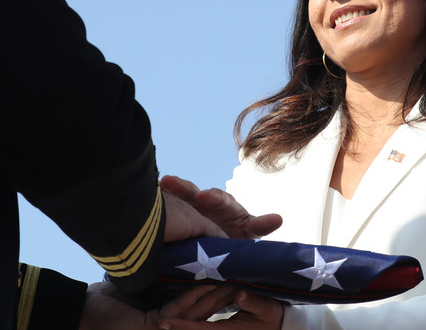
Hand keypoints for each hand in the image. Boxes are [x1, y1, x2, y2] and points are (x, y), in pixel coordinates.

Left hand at [80, 282, 235, 329]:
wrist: (84, 312)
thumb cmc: (110, 298)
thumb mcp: (146, 282)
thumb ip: (168, 274)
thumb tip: (188, 252)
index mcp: (172, 313)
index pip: (201, 303)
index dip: (218, 289)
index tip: (235, 272)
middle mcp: (172, 323)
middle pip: (206, 308)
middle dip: (224, 292)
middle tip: (242, 274)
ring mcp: (166, 327)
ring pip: (198, 309)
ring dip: (215, 293)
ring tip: (232, 277)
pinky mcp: (155, 326)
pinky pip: (180, 309)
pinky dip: (194, 295)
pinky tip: (207, 282)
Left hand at [156, 290, 283, 329]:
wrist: (279, 325)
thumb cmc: (273, 316)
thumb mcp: (267, 308)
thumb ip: (253, 302)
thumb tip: (239, 294)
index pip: (198, 329)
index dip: (179, 326)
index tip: (160, 322)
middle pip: (192, 329)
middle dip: (173, 324)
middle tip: (150, 319)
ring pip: (194, 324)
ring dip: (179, 318)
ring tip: (159, 314)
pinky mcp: (217, 327)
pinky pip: (200, 321)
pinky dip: (189, 315)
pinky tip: (177, 309)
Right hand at [160, 176, 281, 239]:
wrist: (221, 243)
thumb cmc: (236, 237)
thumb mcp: (248, 231)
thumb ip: (260, 225)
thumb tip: (279, 219)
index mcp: (225, 205)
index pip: (219, 198)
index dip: (211, 197)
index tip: (203, 196)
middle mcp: (206, 201)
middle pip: (193, 192)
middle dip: (184, 188)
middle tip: (171, 183)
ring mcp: (190, 205)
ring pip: (180, 195)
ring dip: (171, 188)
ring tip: (159, 184)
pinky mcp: (179, 211)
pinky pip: (169, 204)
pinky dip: (159, 200)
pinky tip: (146, 197)